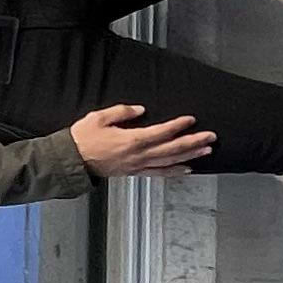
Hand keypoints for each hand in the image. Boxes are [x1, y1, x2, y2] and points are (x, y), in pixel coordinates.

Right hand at [69, 103, 216, 179]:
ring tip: (206, 150)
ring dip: (190, 156)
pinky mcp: (134, 172)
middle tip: (211, 136)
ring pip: (170, 161)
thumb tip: (140, 110)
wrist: (71, 161)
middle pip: (172, 149)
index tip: (191, 119)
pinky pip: (159, 173)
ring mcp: (138, 166)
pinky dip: (174, 172)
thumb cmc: (82, 138)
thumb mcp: (98, 117)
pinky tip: (187, 169)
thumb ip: (121, 112)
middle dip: (193, 142)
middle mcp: (139, 155)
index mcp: (131, 140)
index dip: (178, 126)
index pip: (161, 132)